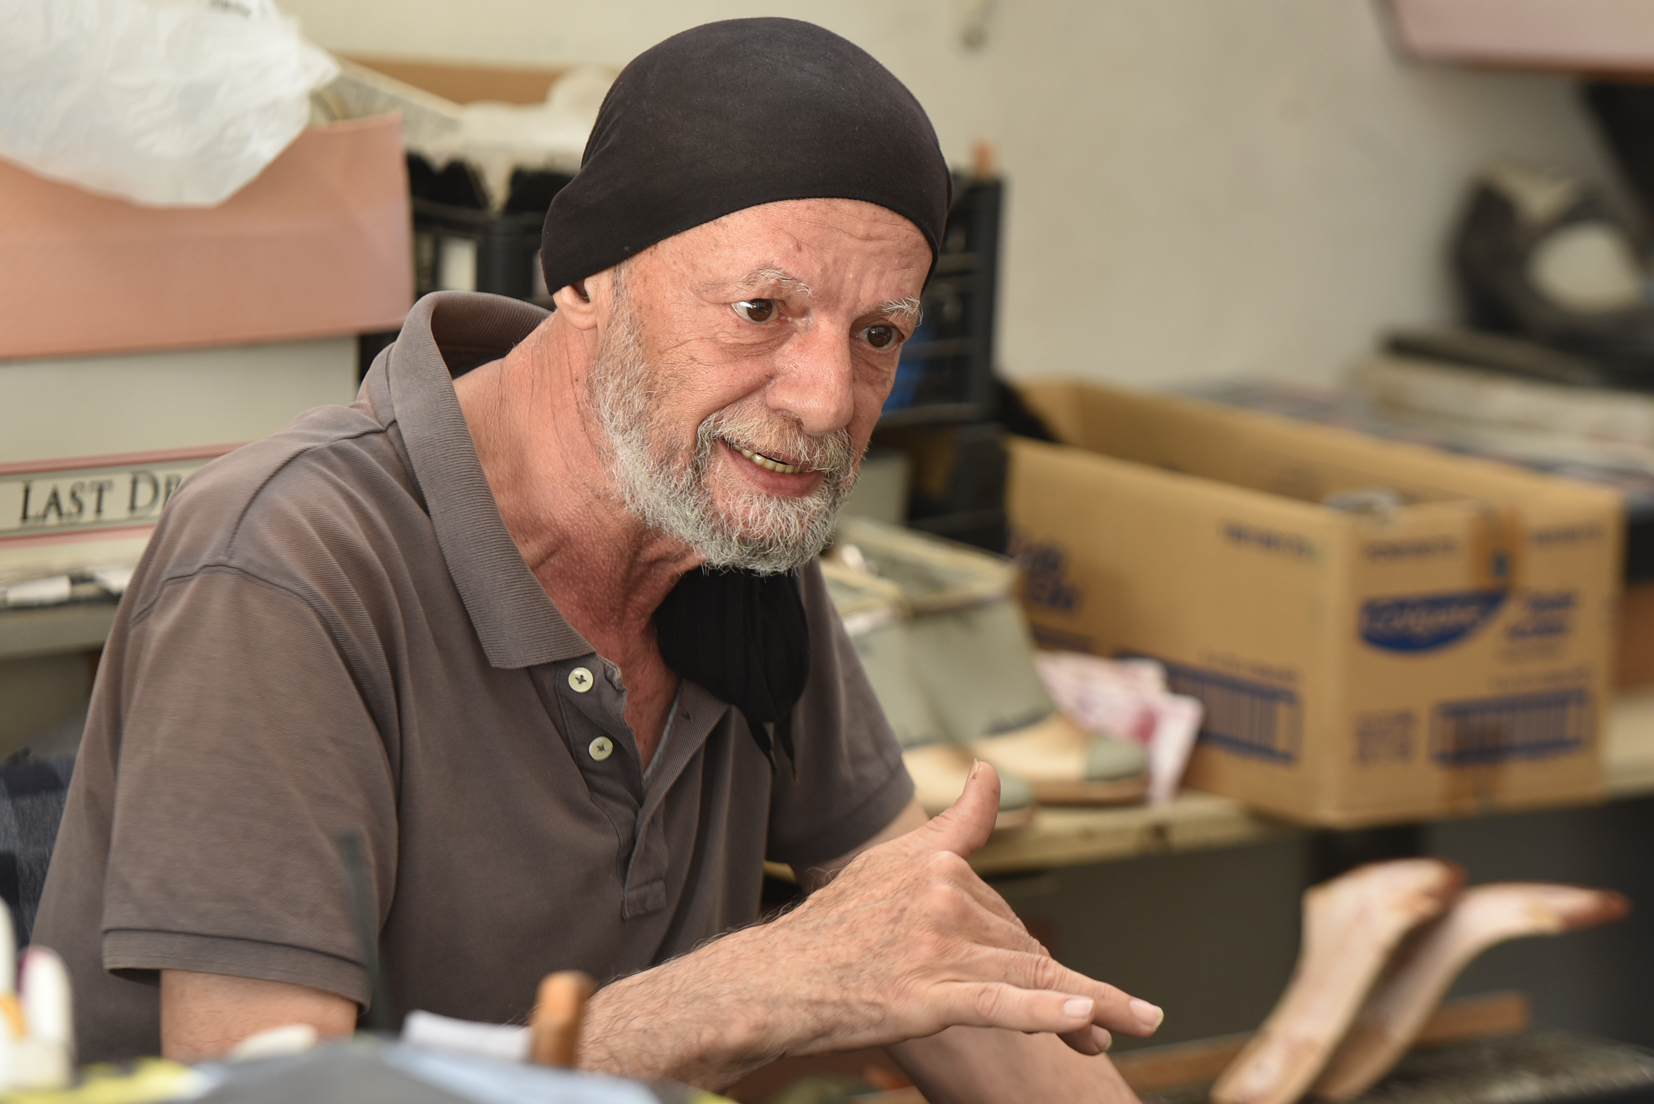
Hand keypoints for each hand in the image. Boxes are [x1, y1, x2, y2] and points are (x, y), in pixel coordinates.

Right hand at [767, 761, 1163, 1056]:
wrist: (774, 981)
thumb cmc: (831, 928)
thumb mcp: (889, 862)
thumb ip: (952, 826)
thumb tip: (990, 772)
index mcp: (938, 865)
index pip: (1008, 913)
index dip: (1036, 950)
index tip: (1081, 964)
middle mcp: (942, 898)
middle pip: (1023, 949)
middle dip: (1061, 989)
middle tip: (1103, 1024)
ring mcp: (935, 948)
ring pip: (1031, 977)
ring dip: (1089, 1009)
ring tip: (1128, 1028)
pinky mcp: (926, 995)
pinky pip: (999, 1003)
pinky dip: (1044, 1012)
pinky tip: (1085, 1021)